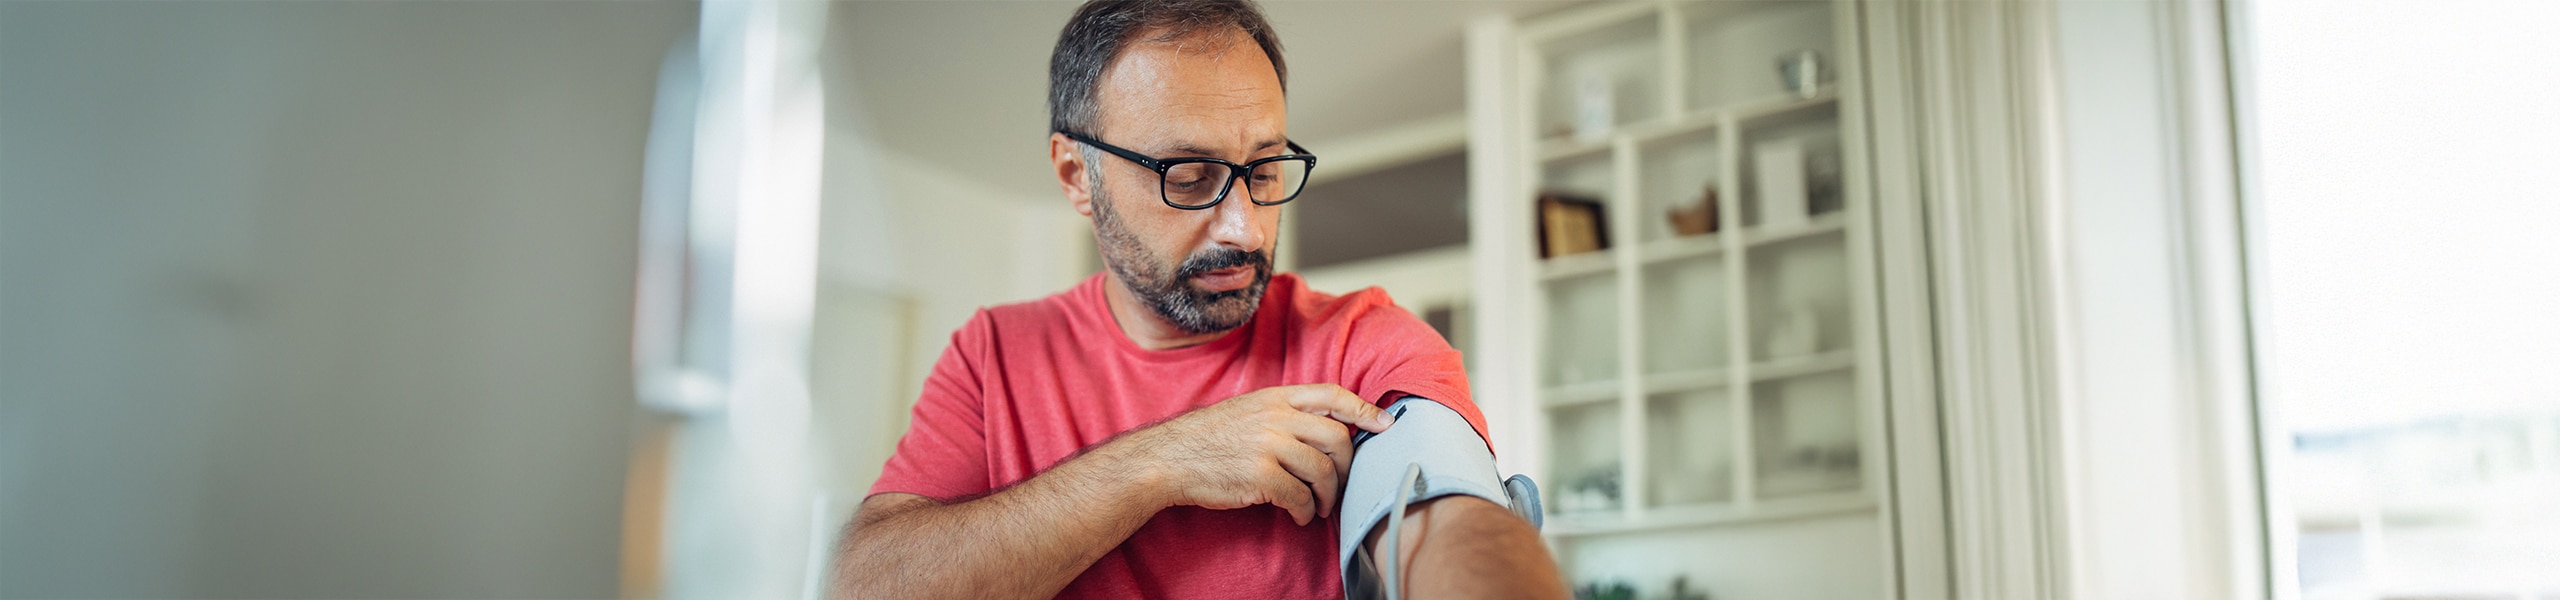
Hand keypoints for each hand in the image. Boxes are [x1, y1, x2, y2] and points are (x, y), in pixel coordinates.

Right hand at [1101, 384, 1396, 525]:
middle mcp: (1276, 417)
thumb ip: (1284, 413)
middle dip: (1347, 466)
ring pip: (1322, 471)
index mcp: (1275, 397)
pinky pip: (1299, 496)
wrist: (1169, 458)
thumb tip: (1327, 427)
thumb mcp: (1247, 410)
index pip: (1332, 395)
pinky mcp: (1260, 476)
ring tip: (1319, 507)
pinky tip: (1299, 515)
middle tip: (1341, 484)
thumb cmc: (1209, 438)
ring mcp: (1268, 445)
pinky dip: (1305, 511)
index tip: (1385, 423)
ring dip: (1327, 495)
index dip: (1363, 408)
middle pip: (1337, 437)